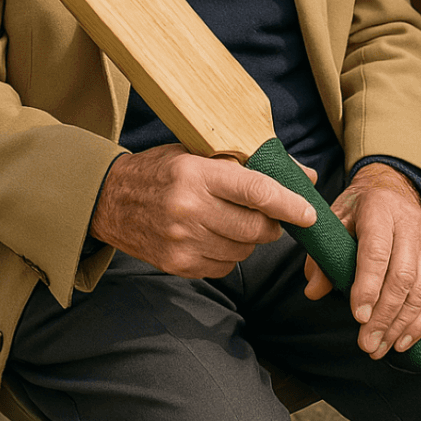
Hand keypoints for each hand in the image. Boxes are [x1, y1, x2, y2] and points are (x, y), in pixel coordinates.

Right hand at [90, 145, 315, 278]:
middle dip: (272, 224)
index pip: (256, 191)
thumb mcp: (202, 153)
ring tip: (234, 221)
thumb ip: (253, 165)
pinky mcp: (178, 265)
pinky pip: (224, 266)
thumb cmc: (164, 170)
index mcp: (197, 173)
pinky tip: (216, 236)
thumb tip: (304, 176)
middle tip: (269, 215)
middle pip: (255, 227)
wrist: (111, 200)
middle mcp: (189, 209)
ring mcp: (182, 241)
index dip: (288, 204)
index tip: (309, 213)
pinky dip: (230, 254)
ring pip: (243, 250)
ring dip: (250, 239)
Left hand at [302, 165, 420, 358]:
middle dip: (384, 315)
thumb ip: (323, 254)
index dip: (369, 285)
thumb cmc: (358, 208)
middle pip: (402, 276)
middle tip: (366, 344)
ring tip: (379, 348)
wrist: (393, 187)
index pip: (377, 250)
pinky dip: (419, 323)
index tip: (358, 316)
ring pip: (420, 290)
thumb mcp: (335, 220)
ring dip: (400, 325)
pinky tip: (402, 341)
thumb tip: (314, 291)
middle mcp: (408, 225)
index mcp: (380, 209)